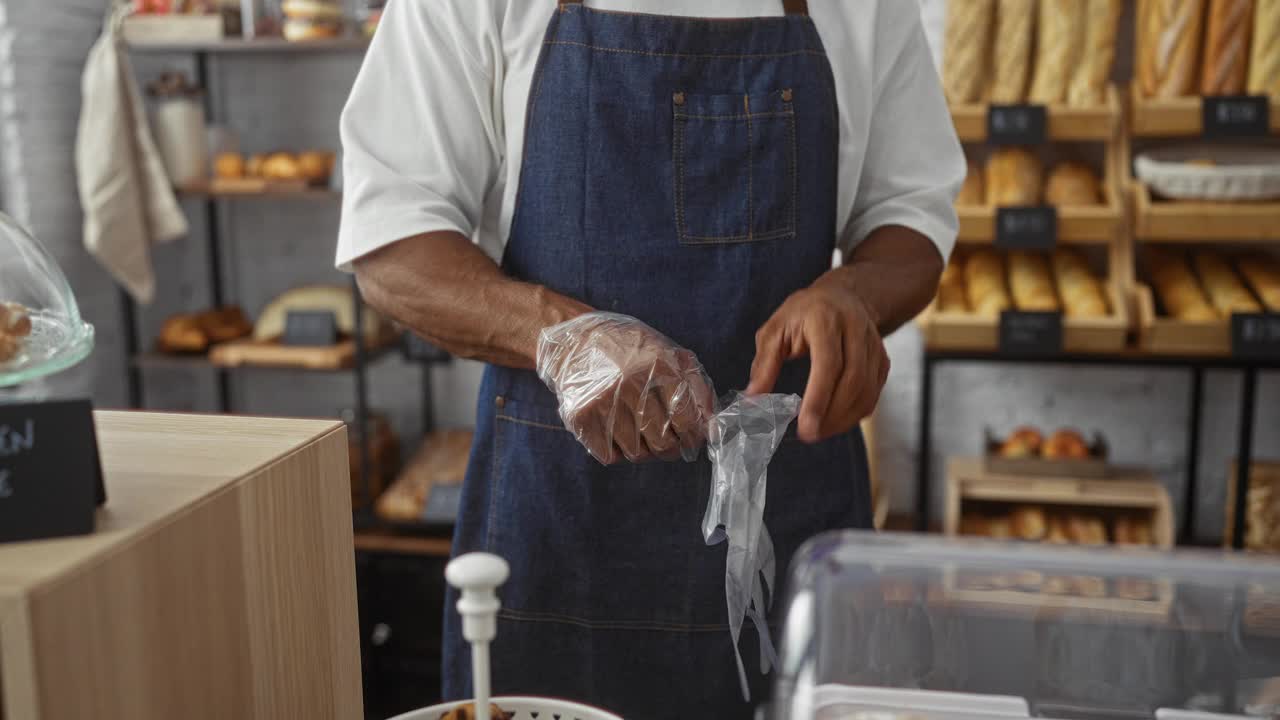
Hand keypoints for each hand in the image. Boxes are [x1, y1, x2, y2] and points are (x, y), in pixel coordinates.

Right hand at [537, 312, 715, 464]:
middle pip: (662, 443)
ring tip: (640, 432)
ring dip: (644, 450)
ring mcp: (602, 400)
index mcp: (659, 364)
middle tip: (667, 442)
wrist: (575, 339)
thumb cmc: (631, 350)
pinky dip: (617, 452)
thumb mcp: (670, 354)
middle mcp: (630, 382)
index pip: (687, 420)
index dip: (694, 437)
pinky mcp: (580, 415)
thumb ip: (698, 388)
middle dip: (671, 449)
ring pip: (636, 454)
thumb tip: (713, 428)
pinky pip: (609, 456)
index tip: (692, 440)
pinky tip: (617, 432)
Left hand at [746, 277, 888, 443]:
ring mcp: (874, 345)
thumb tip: (752, 400)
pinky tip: (836, 421)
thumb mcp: (775, 330)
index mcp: (825, 319)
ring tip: (820, 431)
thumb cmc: (803, 313)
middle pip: (853, 381)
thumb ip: (764, 365)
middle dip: (832, 415)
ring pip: (867, 391)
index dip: (818, 399)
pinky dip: (855, 413)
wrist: (843, 295)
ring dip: (844, 419)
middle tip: (810, 434)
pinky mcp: (882, 360)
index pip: (828, 364)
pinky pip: (874, 393)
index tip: (805, 427)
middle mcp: (856, 329)